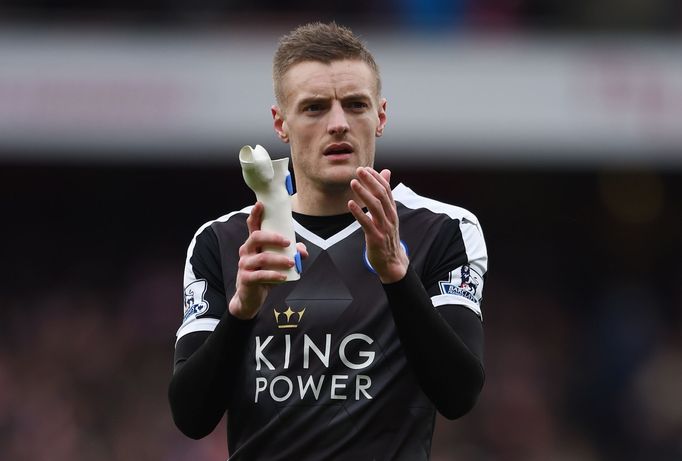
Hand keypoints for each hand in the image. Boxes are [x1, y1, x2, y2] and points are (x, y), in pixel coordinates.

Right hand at [228, 202, 307, 318]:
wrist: (250, 298)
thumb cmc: (264, 275)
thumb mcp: (277, 263)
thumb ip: (291, 254)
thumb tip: (303, 250)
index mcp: (253, 243)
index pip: (252, 225)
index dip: (255, 214)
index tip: (260, 204)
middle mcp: (246, 251)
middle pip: (256, 237)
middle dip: (273, 237)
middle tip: (288, 242)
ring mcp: (244, 264)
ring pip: (262, 257)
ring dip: (279, 259)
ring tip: (292, 262)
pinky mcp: (246, 278)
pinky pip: (261, 275)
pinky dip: (274, 275)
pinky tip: (284, 277)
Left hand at [348, 167, 408, 283]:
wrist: (392, 262)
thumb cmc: (387, 236)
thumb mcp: (388, 215)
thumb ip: (385, 194)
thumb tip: (386, 172)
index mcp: (392, 211)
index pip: (386, 190)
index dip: (377, 178)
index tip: (366, 168)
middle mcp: (390, 217)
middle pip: (381, 195)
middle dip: (370, 181)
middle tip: (359, 170)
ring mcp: (384, 228)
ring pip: (375, 206)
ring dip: (364, 193)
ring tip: (353, 183)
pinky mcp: (376, 238)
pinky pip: (367, 223)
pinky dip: (358, 213)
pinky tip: (350, 203)